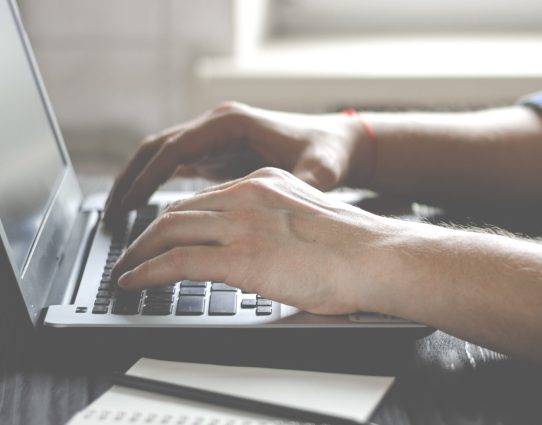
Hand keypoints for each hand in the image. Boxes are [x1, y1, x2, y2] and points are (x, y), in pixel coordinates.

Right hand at [103, 102, 370, 223]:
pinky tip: (147, 215)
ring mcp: (216, 137)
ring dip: (139, 183)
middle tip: (110, 216)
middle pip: (157, 148)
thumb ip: (303, 184)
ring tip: (119, 218)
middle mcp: (218, 125)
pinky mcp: (218, 152)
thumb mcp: (319, 171)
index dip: (148, 177)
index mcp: (232, 123)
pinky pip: (177, 166)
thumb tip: (295, 200)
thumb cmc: (329, 154)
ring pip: (162, 156)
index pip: (175, 147)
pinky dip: (158, 187)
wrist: (339, 144)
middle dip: (131, 180)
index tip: (128, 205)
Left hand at [110, 167, 398, 314]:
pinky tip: (135, 282)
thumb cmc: (359, 250)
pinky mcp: (238, 256)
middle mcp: (249, 194)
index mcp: (269, 183)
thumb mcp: (312, 221)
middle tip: (136, 251)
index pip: (208, 196)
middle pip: (180, 209)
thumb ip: (282, 226)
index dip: (180, 217)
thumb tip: (272, 252)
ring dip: (140, 252)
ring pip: (168, 230)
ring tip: (128, 269)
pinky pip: (174, 261)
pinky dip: (146, 272)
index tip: (169, 233)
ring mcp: (242, 223)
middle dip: (151, 232)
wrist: (378, 257)